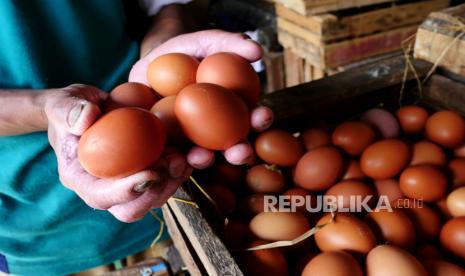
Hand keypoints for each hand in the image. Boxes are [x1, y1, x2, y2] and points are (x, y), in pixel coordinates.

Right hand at [45, 84, 191, 221]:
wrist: (87, 110)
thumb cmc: (71, 109)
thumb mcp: (62, 104)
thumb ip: (67, 110)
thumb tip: (86, 118)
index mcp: (81, 179)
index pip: (101, 197)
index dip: (126, 192)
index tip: (150, 174)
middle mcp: (106, 189)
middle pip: (133, 208)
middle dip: (157, 191)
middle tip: (173, 163)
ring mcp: (129, 184)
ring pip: (156, 196)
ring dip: (175, 180)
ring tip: (185, 156)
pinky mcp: (148, 174)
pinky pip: (168, 180)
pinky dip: (182, 169)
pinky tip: (193, 151)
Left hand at [129, 30, 273, 167]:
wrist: (149, 66)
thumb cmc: (183, 52)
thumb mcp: (206, 42)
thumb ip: (231, 43)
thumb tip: (257, 50)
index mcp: (233, 108)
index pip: (251, 116)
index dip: (260, 119)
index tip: (263, 115)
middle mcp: (217, 130)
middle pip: (232, 144)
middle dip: (240, 152)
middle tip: (241, 151)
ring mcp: (193, 141)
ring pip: (205, 155)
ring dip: (208, 160)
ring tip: (205, 157)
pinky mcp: (170, 147)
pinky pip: (174, 156)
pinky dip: (175, 159)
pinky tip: (175, 157)